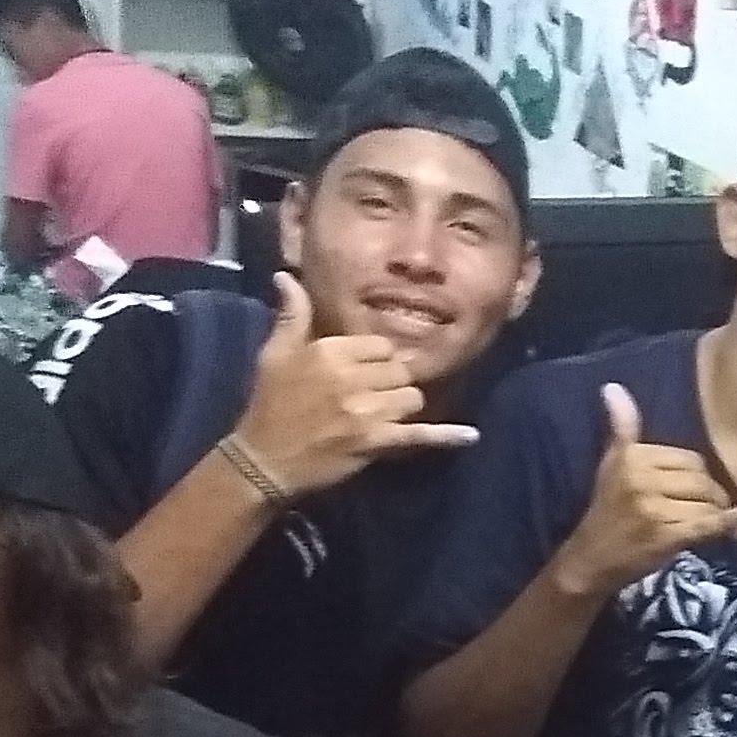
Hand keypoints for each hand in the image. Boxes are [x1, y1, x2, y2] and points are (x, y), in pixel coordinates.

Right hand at [232, 272, 481, 498]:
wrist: (265, 460)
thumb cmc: (269, 404)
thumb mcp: (274, 354)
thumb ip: (291, 315)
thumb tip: (287, 276)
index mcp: (331, 352)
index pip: (379, 345)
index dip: (375, 360)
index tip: (363, 373)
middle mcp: (353, 378)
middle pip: (399, 371)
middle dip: (391, 383)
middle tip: (373, 396)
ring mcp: (367, 412)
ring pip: (411, 397)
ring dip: (403, 406)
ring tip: (385, 415)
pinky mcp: (377, 442)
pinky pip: (420, 435)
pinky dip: (446, 436)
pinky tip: (470, 435)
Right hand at [556, 383, 736, 598]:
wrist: (590, 559)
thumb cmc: (605, 510)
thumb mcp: (610, 464)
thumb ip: (621, 427)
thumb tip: (613, 386)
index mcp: (634, 457)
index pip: (688, 459)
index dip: (700, 475)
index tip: (700, 490)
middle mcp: (644, 479)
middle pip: (701, 480)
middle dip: (712, 495)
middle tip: (713, 509)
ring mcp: (656, 508)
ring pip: (705, 503)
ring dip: (718, 514)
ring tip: (724, 526)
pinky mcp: (667, 536)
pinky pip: (705, 524)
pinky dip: (728, 522)